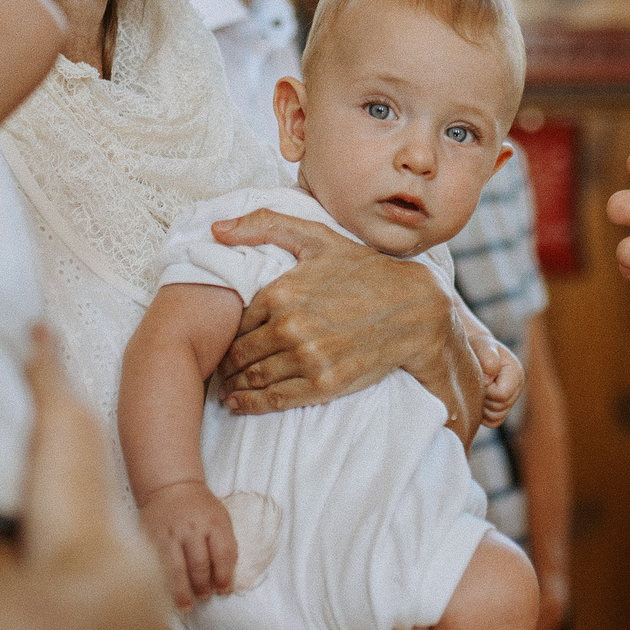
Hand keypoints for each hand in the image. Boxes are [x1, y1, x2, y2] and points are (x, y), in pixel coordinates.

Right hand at [139, 480, 238, 607]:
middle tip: (205, 597)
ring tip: (187, 606)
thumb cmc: (200, 508)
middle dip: (203, 586)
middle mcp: (192, 528)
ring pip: (176, 569)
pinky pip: (158, 566)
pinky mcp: (152, 538)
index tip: (224, 590)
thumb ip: (225, 545)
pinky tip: (166, 594)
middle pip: (200, 565)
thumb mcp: (220, 518)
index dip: (225, 577)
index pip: (224, 555)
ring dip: (182, 592)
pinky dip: (163, 582)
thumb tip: (226, 579)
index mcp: (214, 522)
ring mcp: (170, 533)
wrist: (171, 486)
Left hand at [212, 209, 480, 431]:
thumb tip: (216, 229)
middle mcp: (290, 327)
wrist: (413, 310)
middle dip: (225, 362)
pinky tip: (239, 403)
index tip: (219, 339)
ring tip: (225, 388)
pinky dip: (250, 404)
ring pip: (253, 377)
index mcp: (282, 292)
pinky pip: (275, 398)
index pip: (237, 320)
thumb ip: (265, 225)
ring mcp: (308, 358)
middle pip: (240, 353)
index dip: (225, 331)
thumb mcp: (317, 238)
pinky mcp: (324, 384)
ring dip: (233, 385)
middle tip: (217, 368)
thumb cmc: (363, 271)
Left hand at [478, 333, 524, 427]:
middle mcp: (517, 389)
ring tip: (476, 390)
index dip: (487, 390)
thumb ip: (488, 358)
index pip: (502, 395)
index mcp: (516, 374)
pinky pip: (492, 422)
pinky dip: (482, 415)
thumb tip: (488, 380)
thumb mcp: (482, 346)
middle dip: (483, 398)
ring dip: (481, 407)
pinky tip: (477, 399)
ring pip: (495, 418)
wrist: (474, 351)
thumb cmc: (478, 347)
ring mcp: (510, 401)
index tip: (479, 378)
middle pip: (498, 408)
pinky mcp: (501, 410)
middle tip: (476, 384)